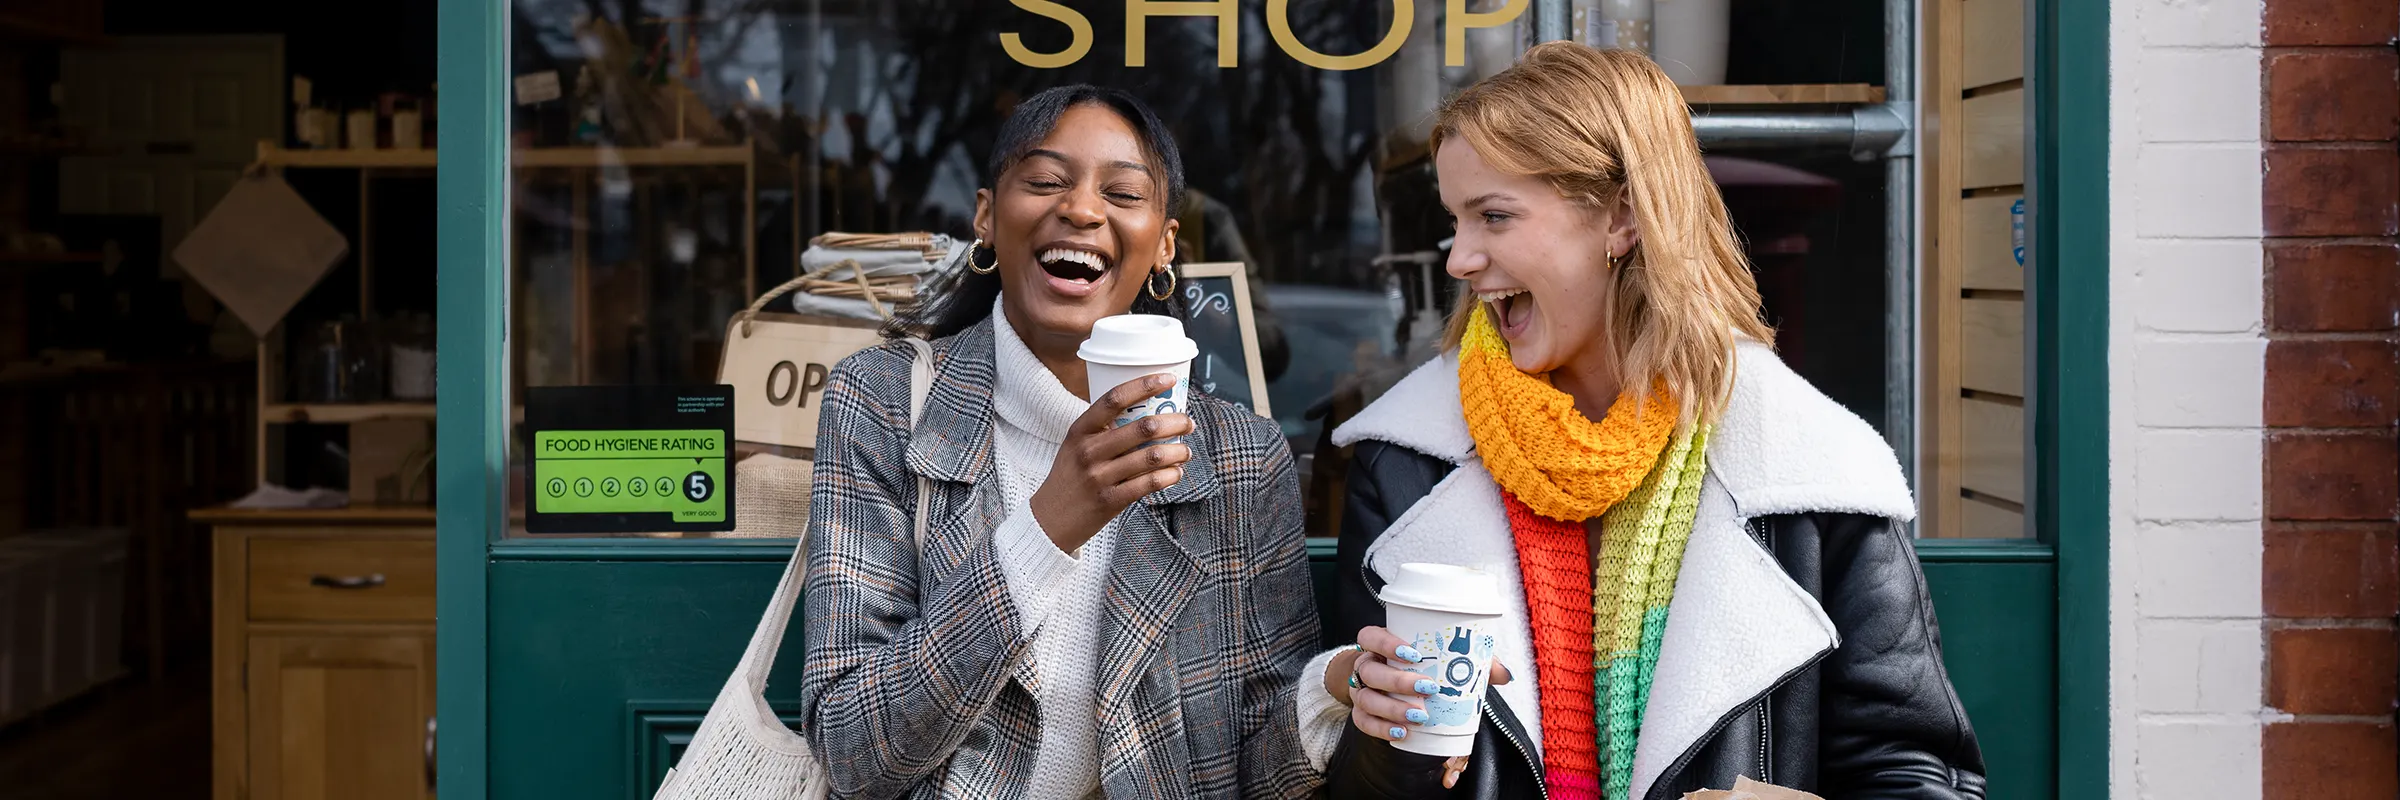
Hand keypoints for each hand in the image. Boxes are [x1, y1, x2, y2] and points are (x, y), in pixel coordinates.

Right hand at [1028, 374, 1193, 551]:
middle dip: (1174, 422)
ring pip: (1151, 456)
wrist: (1050, 519)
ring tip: (1186, 451)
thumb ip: (1104, 430)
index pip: (1115, 398)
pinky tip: (1176, 472)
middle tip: (1188, 423)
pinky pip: (1149, 483)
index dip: (1145, 385)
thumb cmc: (1070, 476)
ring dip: (1177, 451)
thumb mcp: (1076, 445)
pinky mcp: (1110, 500)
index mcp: (1081, 430)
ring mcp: (1099, 476)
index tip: (1169, 379)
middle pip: (1143, 427)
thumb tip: (1148, 412)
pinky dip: (1169, 476)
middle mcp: (1089, 450)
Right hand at [1327, 627, 1513, 788]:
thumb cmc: (1418, 666)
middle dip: (1398, 681)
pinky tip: (1402, 733)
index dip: (1386, 643)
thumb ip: (1472, 662)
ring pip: (1366, 699)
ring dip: (1392, 708)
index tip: (1413, 653)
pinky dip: (1382, 729)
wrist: (1386, 684)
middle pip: (1370, 671)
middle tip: (1428, 688)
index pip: (1369, 636)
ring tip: (1419, 716)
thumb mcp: (1441, 658)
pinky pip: (1363, 722)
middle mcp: (1366, 666)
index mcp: (1379, 645)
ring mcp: (1360, 691)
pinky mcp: (1360, 713)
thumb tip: (1506, 675)